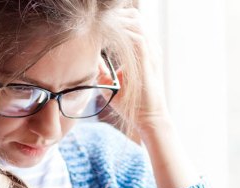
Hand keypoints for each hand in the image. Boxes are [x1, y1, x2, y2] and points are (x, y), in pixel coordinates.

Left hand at [105, 7, 170, 137]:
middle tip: (97, 19)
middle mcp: (149, 48)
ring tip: (101, 23)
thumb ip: (102, 70)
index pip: (131, 25)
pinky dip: (123, 32)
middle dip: (115, 16)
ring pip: (136, 23)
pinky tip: (108, 34)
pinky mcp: (149, 60)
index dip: (115, 19)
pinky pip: (137, 37)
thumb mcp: (112, 84)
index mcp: (143, 51)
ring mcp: (151, 53)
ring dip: (118, 21)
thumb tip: (88, 60)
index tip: (97, 21)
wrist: (148, 118)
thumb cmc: (132, 104)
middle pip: (134, 18)